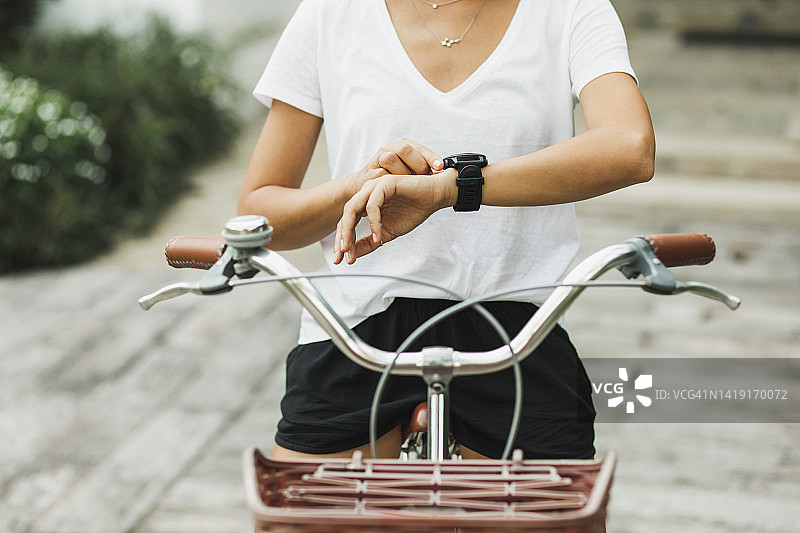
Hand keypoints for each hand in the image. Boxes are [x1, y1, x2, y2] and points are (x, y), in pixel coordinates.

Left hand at [333, 169, 456, 263]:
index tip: (342, 259)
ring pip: (353, 208)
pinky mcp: (384, 184)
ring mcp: (374, 187)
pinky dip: (373, 222)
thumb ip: (370, 242)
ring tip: (350, 247)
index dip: (343, 241)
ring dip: (349, 229)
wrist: (435, 195)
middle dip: (342, 237)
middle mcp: (366, 194)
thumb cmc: (414, 209)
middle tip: (343, 254)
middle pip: (345, 216)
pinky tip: (378, 236)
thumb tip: (353, 254)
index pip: (347, 222)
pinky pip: (372, 205)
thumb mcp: (388, 233)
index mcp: (366, 204)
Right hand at [345, 138, 444, 195]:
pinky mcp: (368, 170)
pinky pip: (378, 173)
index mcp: (404, 146)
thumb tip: (445, 175)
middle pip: (405, 150)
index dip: (431, 157)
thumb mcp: (409, 172)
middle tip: (422, 178)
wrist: (366, 186)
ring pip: (390, 158)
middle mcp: (390, 148)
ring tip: (406, 184)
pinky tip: (393, 188)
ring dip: (401, 172)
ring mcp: (378, 158)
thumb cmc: (392, 179)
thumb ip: (423, 170)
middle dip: (416, 165)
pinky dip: (386, 180)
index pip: (420, 149)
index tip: (440, 167)